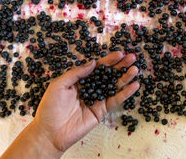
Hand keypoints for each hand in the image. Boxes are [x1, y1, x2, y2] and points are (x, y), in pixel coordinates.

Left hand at [1, 52, 139, 158]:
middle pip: (109, 74)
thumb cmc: (50, 107)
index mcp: (80, 80)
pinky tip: (135, 85)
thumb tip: (93, 63)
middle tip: (132, 57)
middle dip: (121, 66)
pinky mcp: (102, 111)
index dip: (109, 60)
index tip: (119, 53)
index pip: (97, 67)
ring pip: (115, 86)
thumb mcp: (59, 85)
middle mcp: (91, 88)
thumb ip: (77, 73)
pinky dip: (126, 93)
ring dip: (126, 77)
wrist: (49, 132)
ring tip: (135, 69)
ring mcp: (97, 99)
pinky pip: (116, 100)